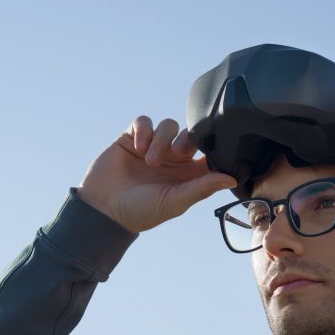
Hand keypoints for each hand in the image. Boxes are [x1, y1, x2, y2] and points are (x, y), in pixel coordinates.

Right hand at [77, 117, 236, 232]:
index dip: (213, 149)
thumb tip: (231, 179)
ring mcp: (152, 146)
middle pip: (190, 134)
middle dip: (187, 140)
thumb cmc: (141, 212)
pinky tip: (138, 148)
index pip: (209, 153)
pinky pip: (144, 122)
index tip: (213, 151)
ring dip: (161, 140)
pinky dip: (144, 131)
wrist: (103, 210)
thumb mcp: (175, 202)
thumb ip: (202, 188)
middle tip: (178, 153)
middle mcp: (172, 158)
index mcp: (188, 174)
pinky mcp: (131, 138)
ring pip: (168, 126)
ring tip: (150, 161)